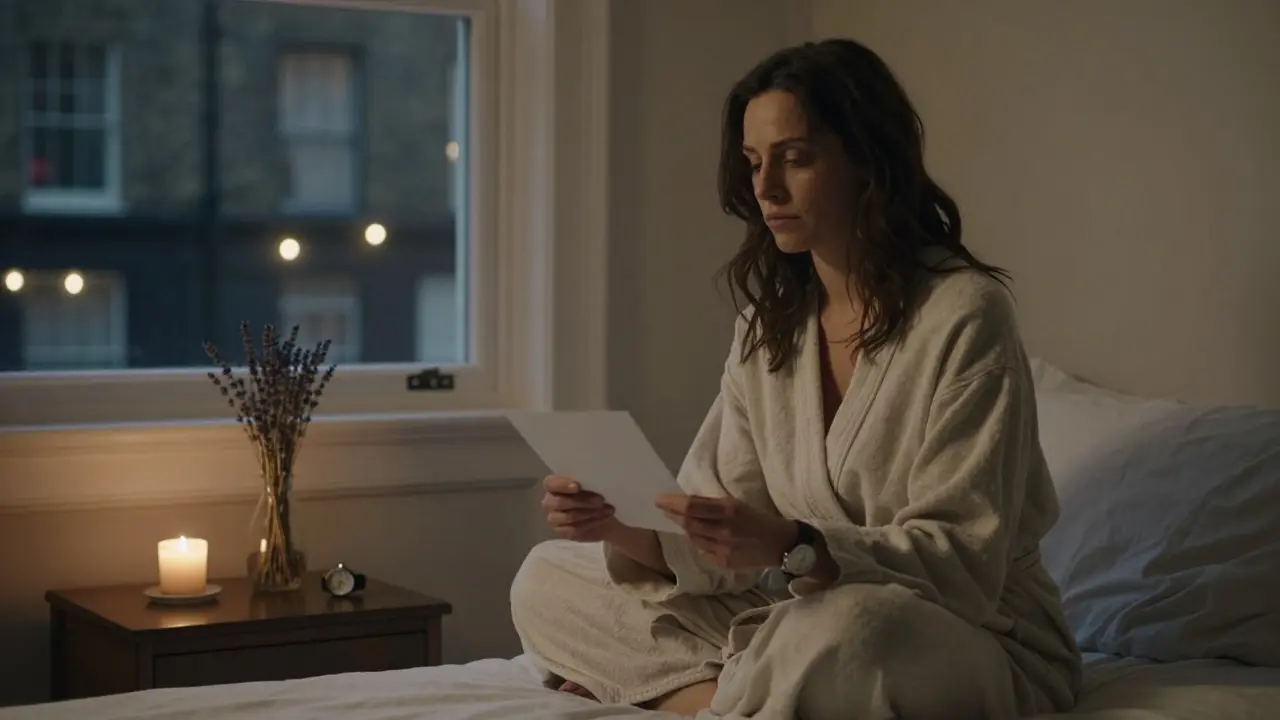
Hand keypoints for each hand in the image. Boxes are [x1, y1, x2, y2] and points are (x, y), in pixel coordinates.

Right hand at [541, 475, 624, 541]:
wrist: (603, 512)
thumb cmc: (594, 492)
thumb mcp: (592, 483)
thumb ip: (587, 480)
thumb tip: (593, 478)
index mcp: (553, 485)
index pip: (549, 483)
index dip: (562, 485)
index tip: (577, 486)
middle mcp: (549, 501)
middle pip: (560, 502)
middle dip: (583, 501)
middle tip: (601, 500)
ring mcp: (554, 518)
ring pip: (569, 517)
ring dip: (590, 513)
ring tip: (608, 510)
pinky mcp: (562, 532)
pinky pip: (573, 530)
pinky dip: (591, 523)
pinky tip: (602, 518)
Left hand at [655, 494, 796, 569]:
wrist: (780, 544)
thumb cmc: (757, 519)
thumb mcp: (737, 505)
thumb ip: (713, 505)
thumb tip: (686, 503)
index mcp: (728, 510)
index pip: (691, 506)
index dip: (672, 503)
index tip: (658, 499)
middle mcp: (724, 530)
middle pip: (688, 523)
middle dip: (672, 515)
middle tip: (662, 509)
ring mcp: (723, 548)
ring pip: (693, 537)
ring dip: (683, 528)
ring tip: (676, 520)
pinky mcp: (724, 562)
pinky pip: (703, 550)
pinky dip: (696, 541)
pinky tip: (696, 535)